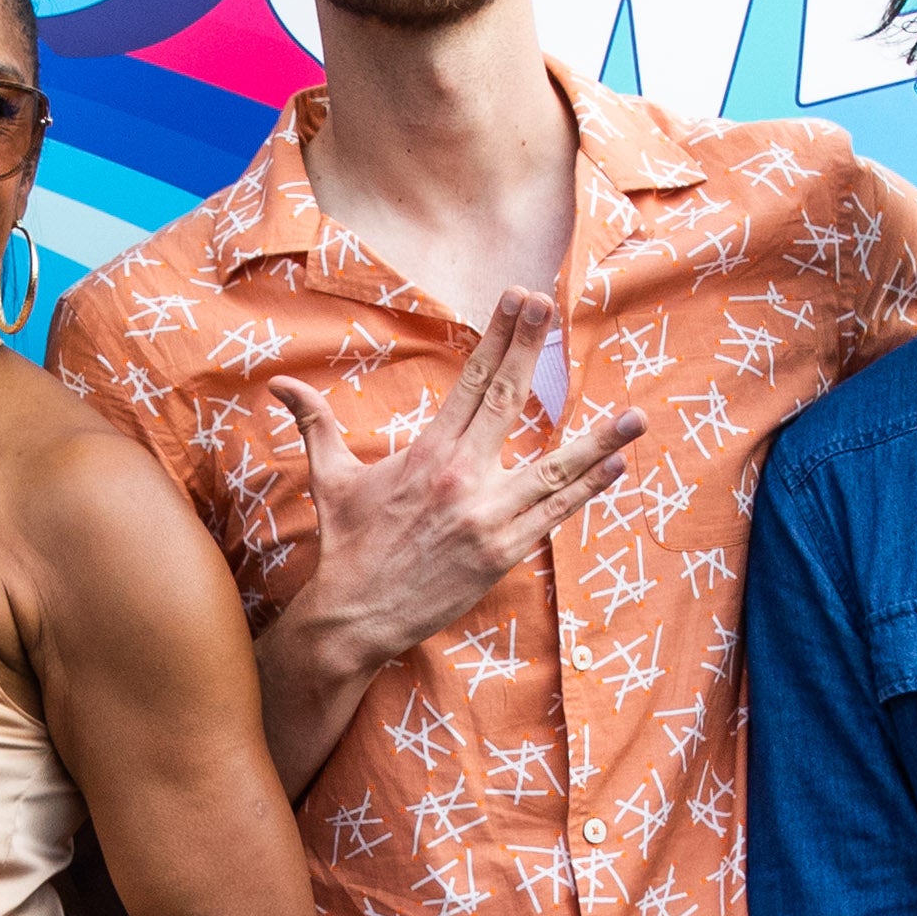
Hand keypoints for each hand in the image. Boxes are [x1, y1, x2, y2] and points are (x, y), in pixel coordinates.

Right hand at [270, 299, 644, 677]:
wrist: (354, 616)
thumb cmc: (347, 545)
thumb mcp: (331, 479)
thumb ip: (315, 424)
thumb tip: (279, 383)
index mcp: (428, 453)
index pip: (471, 380)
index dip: (498, 336)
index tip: (518, 299)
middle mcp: (461, 478)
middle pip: (509, 401)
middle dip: (532, 349)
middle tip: (553, 305)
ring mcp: (488, 518)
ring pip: (553, 468)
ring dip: (598, 441)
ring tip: (637, 416)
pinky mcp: (503, 554)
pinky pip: (554, 515)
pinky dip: (586, 491)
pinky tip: (615, 467)